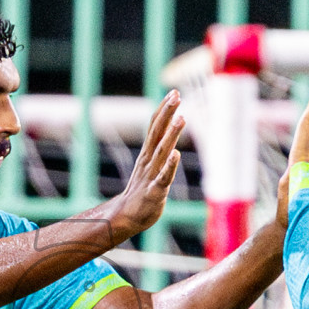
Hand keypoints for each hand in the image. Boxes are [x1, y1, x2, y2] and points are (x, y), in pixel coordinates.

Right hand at [110, 91, 183, 239]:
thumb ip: (159, 148)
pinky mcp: (154, 192)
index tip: (173, 92)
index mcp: (148, 153)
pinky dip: (169, 166)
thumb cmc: (142, 191)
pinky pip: (163, 177)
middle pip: (157, 133)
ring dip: (171, 134)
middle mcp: (148, 160)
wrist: (127, 217)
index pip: (155, 126)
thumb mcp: (150, 165)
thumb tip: (168, 130)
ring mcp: (151, 175)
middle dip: (167, 113)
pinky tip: (176, 155)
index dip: (163, 109)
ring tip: (181, 117)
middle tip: (176, 95)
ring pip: (162, 151)